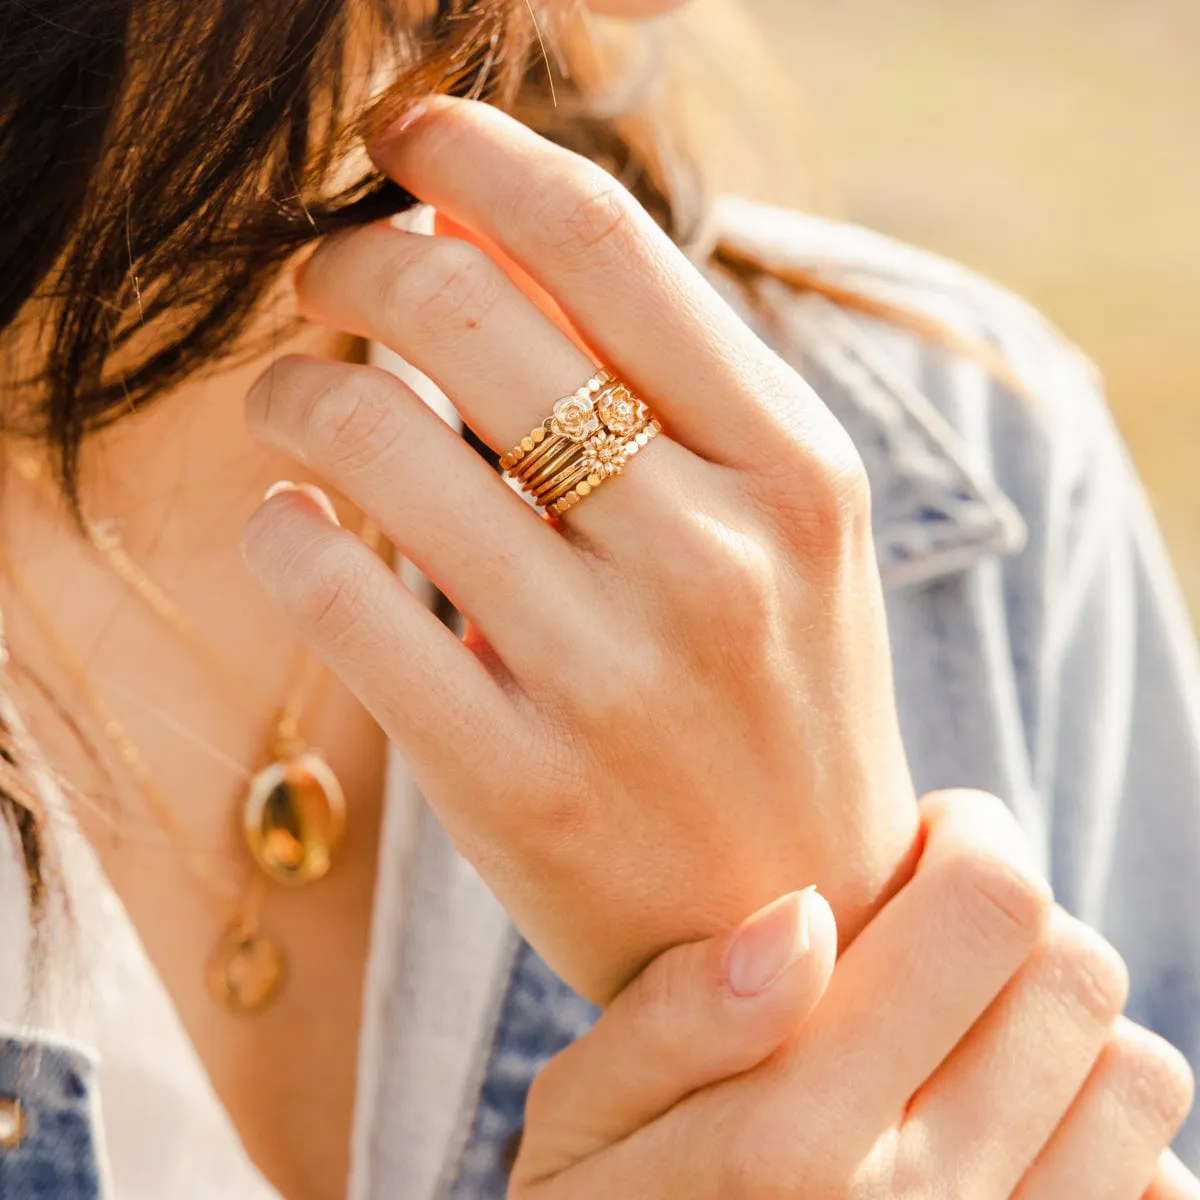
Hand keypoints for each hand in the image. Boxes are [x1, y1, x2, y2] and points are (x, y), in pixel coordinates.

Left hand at [243, 95, 917, 1000]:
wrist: (797, 918)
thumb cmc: (774, 703)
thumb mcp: (776, 528)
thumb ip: (655, 378)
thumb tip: (482, 228)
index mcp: (799, 471)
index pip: (604, 243)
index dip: (475, 152)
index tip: (398, 135)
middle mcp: (719, 558)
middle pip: (464, 312)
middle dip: (355, 262)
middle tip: (326, 278)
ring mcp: (617, 678)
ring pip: (377, 442)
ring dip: (296, 388)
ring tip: (295, 401)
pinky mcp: (519, 785)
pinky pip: (339, 603)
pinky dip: (283, 530)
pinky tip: (294, 523)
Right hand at [513, 791, 1197, 1198]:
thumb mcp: (578, 1125)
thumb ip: (674, 1019)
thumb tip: (803, 915)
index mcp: (792, 1140)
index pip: (986, 912)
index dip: (970, 836)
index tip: (919, 838)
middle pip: (1075, 974)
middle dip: (1015, 914)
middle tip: (933, 925)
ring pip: (1137, 1073)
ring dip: (1060, 1021)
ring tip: (965, 1025)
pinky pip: (1158, 1191)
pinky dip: (1098, 1135)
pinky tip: (1002, 1128)